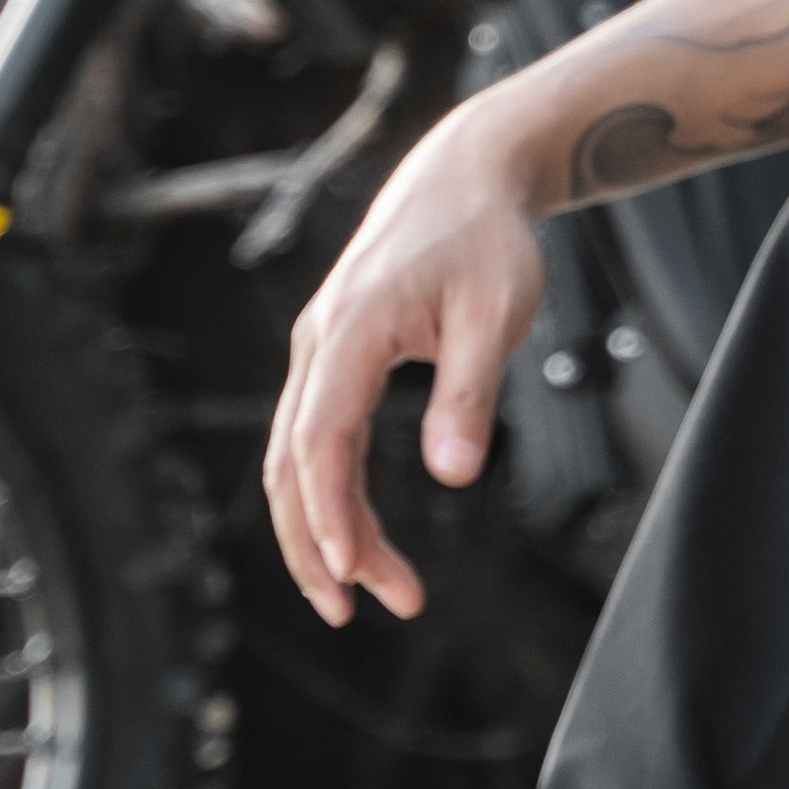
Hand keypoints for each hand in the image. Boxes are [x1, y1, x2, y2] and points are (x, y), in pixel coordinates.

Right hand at [264, 103, 548, 622]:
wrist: (464, 177)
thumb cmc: (487, 239)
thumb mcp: (496, 315)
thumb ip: (470, 395)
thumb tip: (454, 478)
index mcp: (352, 330)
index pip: (322, 437)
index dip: (329, 511)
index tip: (352, 572)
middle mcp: (319, 343)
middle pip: (291, 461)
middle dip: (316, 542)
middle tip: (353, 612)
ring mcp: (319, 351)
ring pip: (296, 458)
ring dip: (322, 529)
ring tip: (370, 593)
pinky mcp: (334, 360)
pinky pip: (317, 440)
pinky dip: (331, 495)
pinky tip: (361, 540)